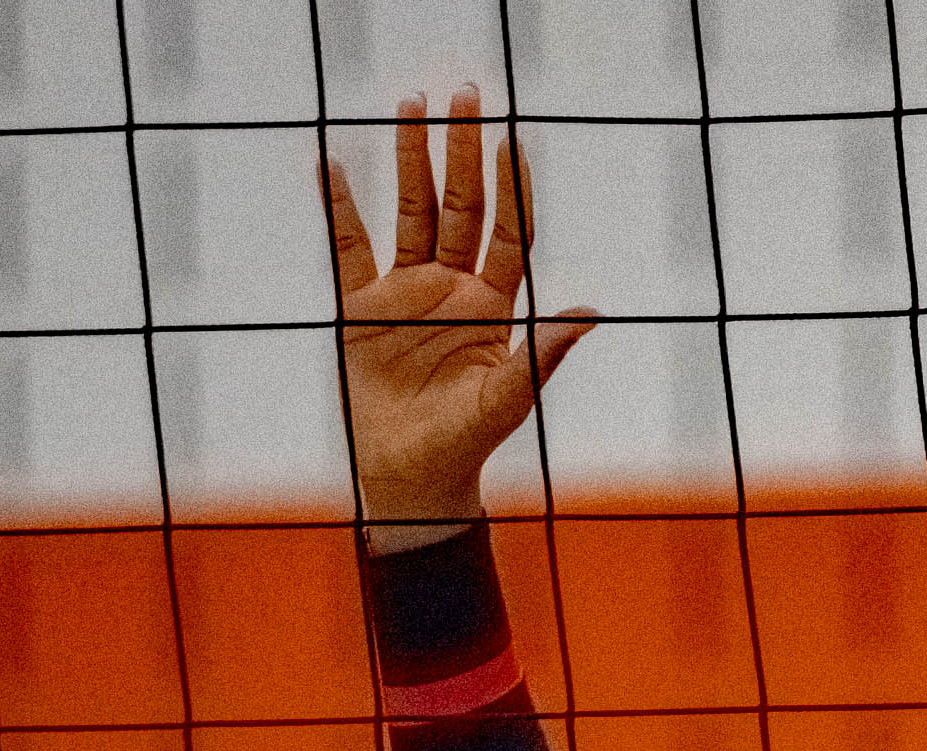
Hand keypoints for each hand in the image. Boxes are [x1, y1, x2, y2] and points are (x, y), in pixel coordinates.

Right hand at [323, 85, 596, 531]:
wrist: (411, 478)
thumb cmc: (466, 444)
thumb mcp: (509, 398)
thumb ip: (545, 354)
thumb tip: (591, 314)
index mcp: (494, 305)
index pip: (507, 233)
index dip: (511, 189)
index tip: (512, 141)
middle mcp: (454, 288)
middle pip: (459, 206)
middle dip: (462, 152)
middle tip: (465, 95)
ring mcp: (408, 293)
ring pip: (410, 213)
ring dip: (412, 161)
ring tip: (412, 105)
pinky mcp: (362, 309)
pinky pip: (350, 248)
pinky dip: (340, 207)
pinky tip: (334, 164)